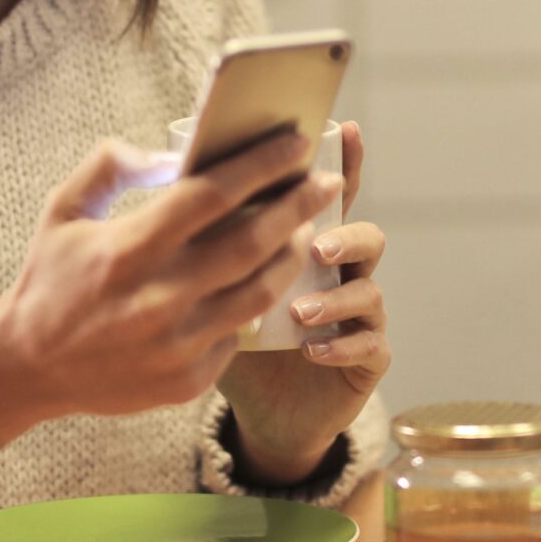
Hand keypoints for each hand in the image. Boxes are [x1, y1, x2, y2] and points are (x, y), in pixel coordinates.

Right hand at [0, 128, 342, 426]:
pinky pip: (238, 334)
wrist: (23, 369)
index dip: (261, 165)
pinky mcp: (185, 381)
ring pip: (259, 292)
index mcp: (127, 250)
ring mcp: (175, 346)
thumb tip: (170, 152)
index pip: (213, 195)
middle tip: (327, 183)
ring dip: (290, 255)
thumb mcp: (63, 210)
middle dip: (299, 206)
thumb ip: (110, 167)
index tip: (296, 143)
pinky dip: (254, 303)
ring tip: (304, 230)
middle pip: (252, 243)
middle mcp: (157, 299)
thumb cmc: (48, 279)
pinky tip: (264, 280)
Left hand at [216, 120, 390, 483]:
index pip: (329, 197)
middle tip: (316, 243)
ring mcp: (357, 315)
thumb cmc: (222, 335)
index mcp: (305, 245)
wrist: (255, 410)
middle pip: (365, 235)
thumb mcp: (205, 282)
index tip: (349, 132)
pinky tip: (312, 349)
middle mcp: (339, 274)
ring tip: (300, 309)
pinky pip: (371, 344)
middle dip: (345, 233)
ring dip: (337, 296)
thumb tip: (169, 179)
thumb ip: (199, 236)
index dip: (344, 164)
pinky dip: (343, 343)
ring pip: (370, 290)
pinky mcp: (366, 359)